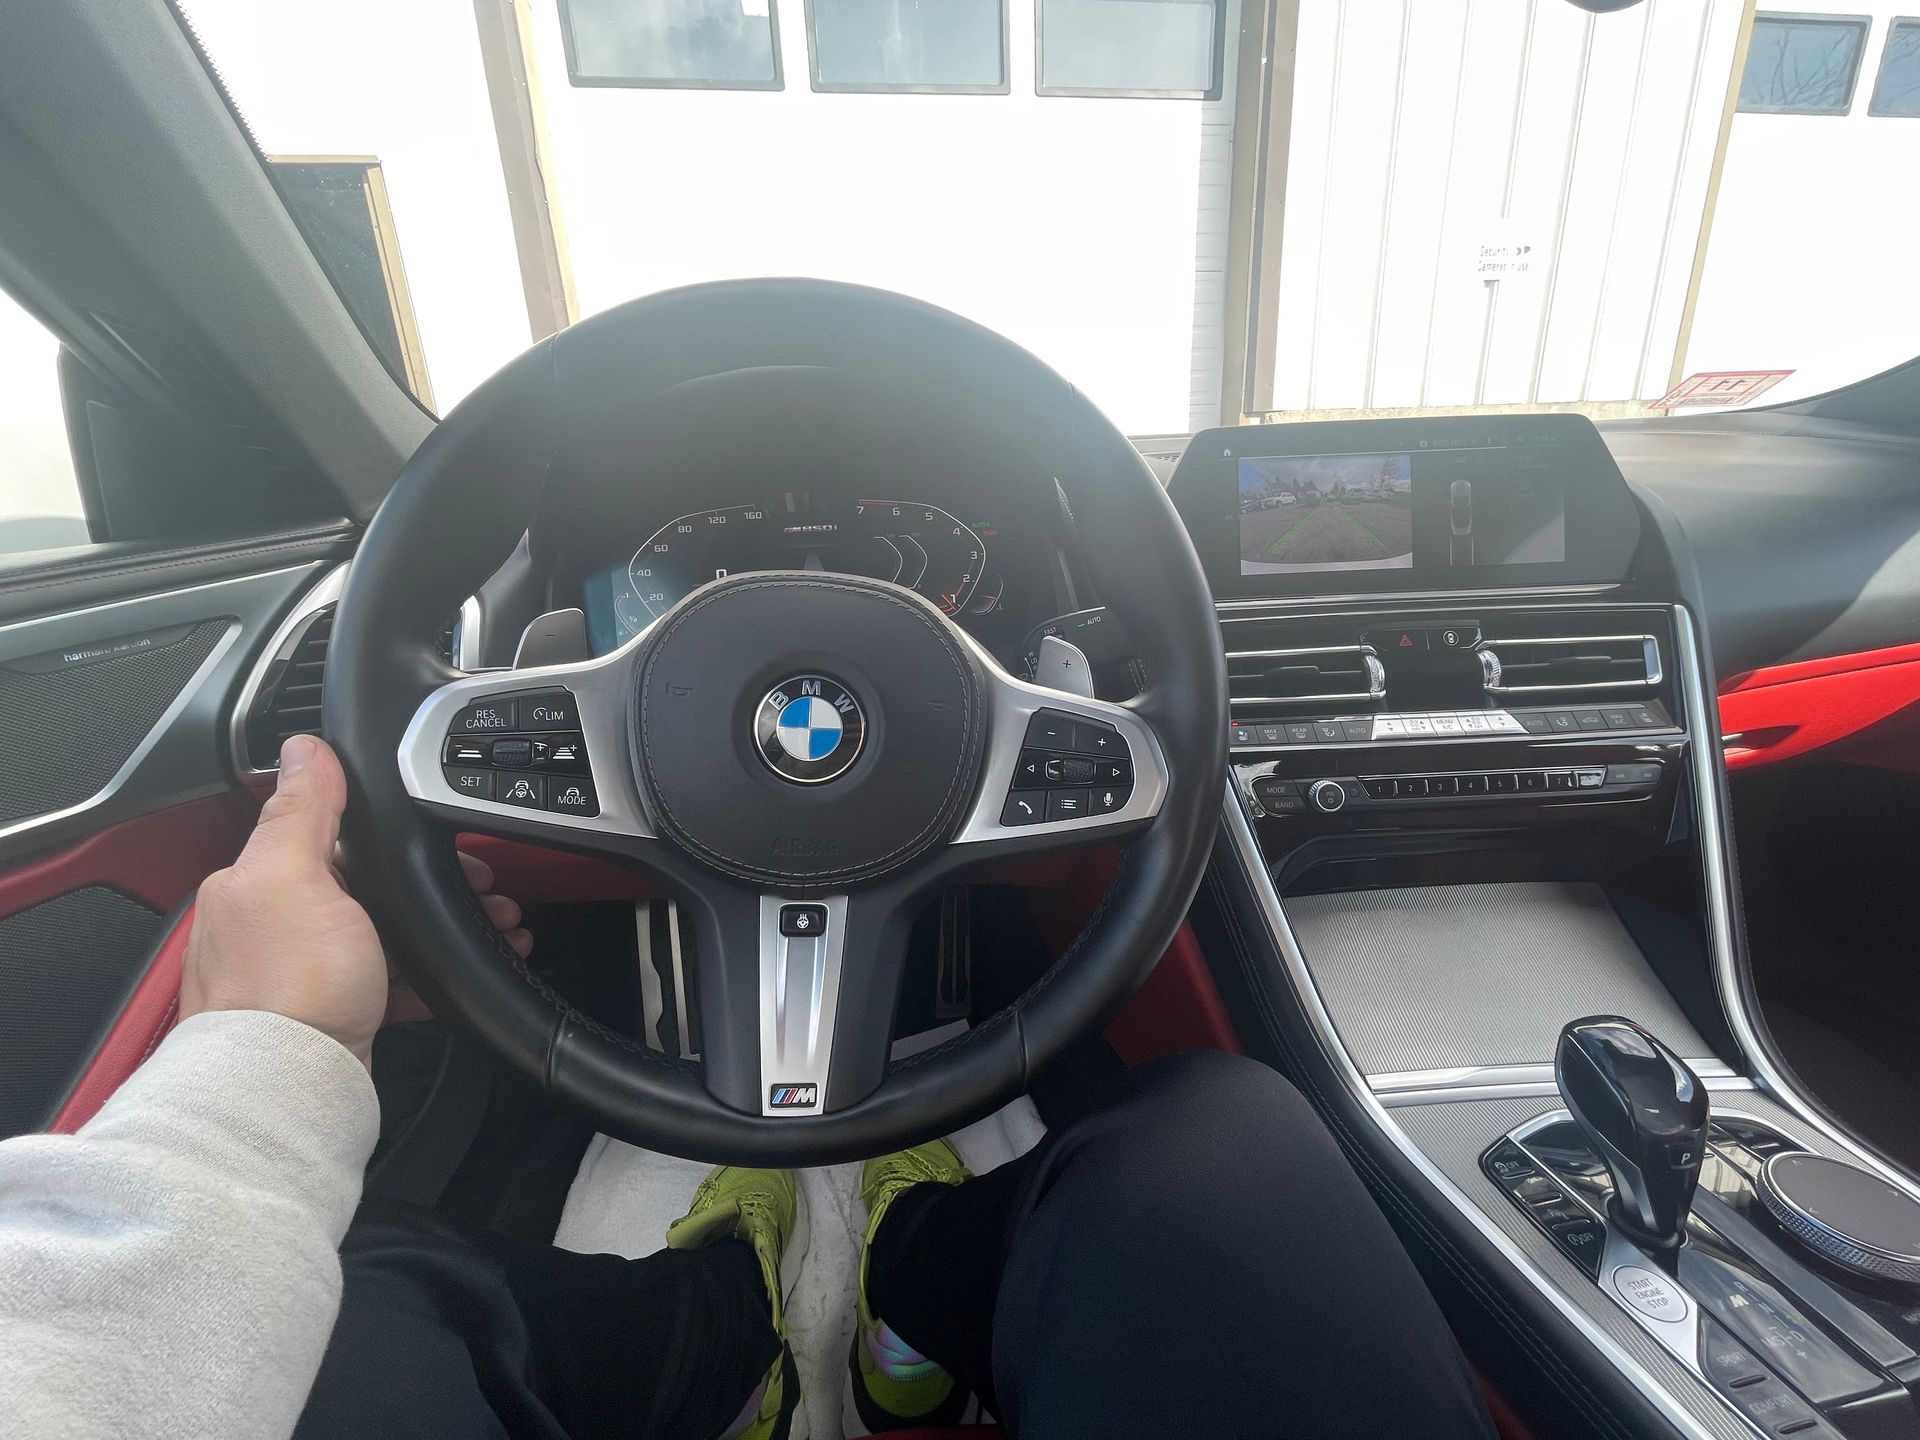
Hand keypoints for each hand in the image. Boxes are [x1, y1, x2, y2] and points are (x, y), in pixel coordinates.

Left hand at [180, 734, 531, 1066]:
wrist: (285, 1091)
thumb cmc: (286, 990)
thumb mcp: (296, 876)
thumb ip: (303, 810)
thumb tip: (304, 747)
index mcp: (258, 883)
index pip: (339, 837)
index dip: (402, 840)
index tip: (454, 849)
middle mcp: (273, 928)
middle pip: (371, 888)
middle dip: (435, 888)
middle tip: (489, 896)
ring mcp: (303, 976)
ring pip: (387, 935)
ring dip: (442, 930)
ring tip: (497, 931)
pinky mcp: (331, 1017)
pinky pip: (391, 983)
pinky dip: (432, 977)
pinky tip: (460, 979)